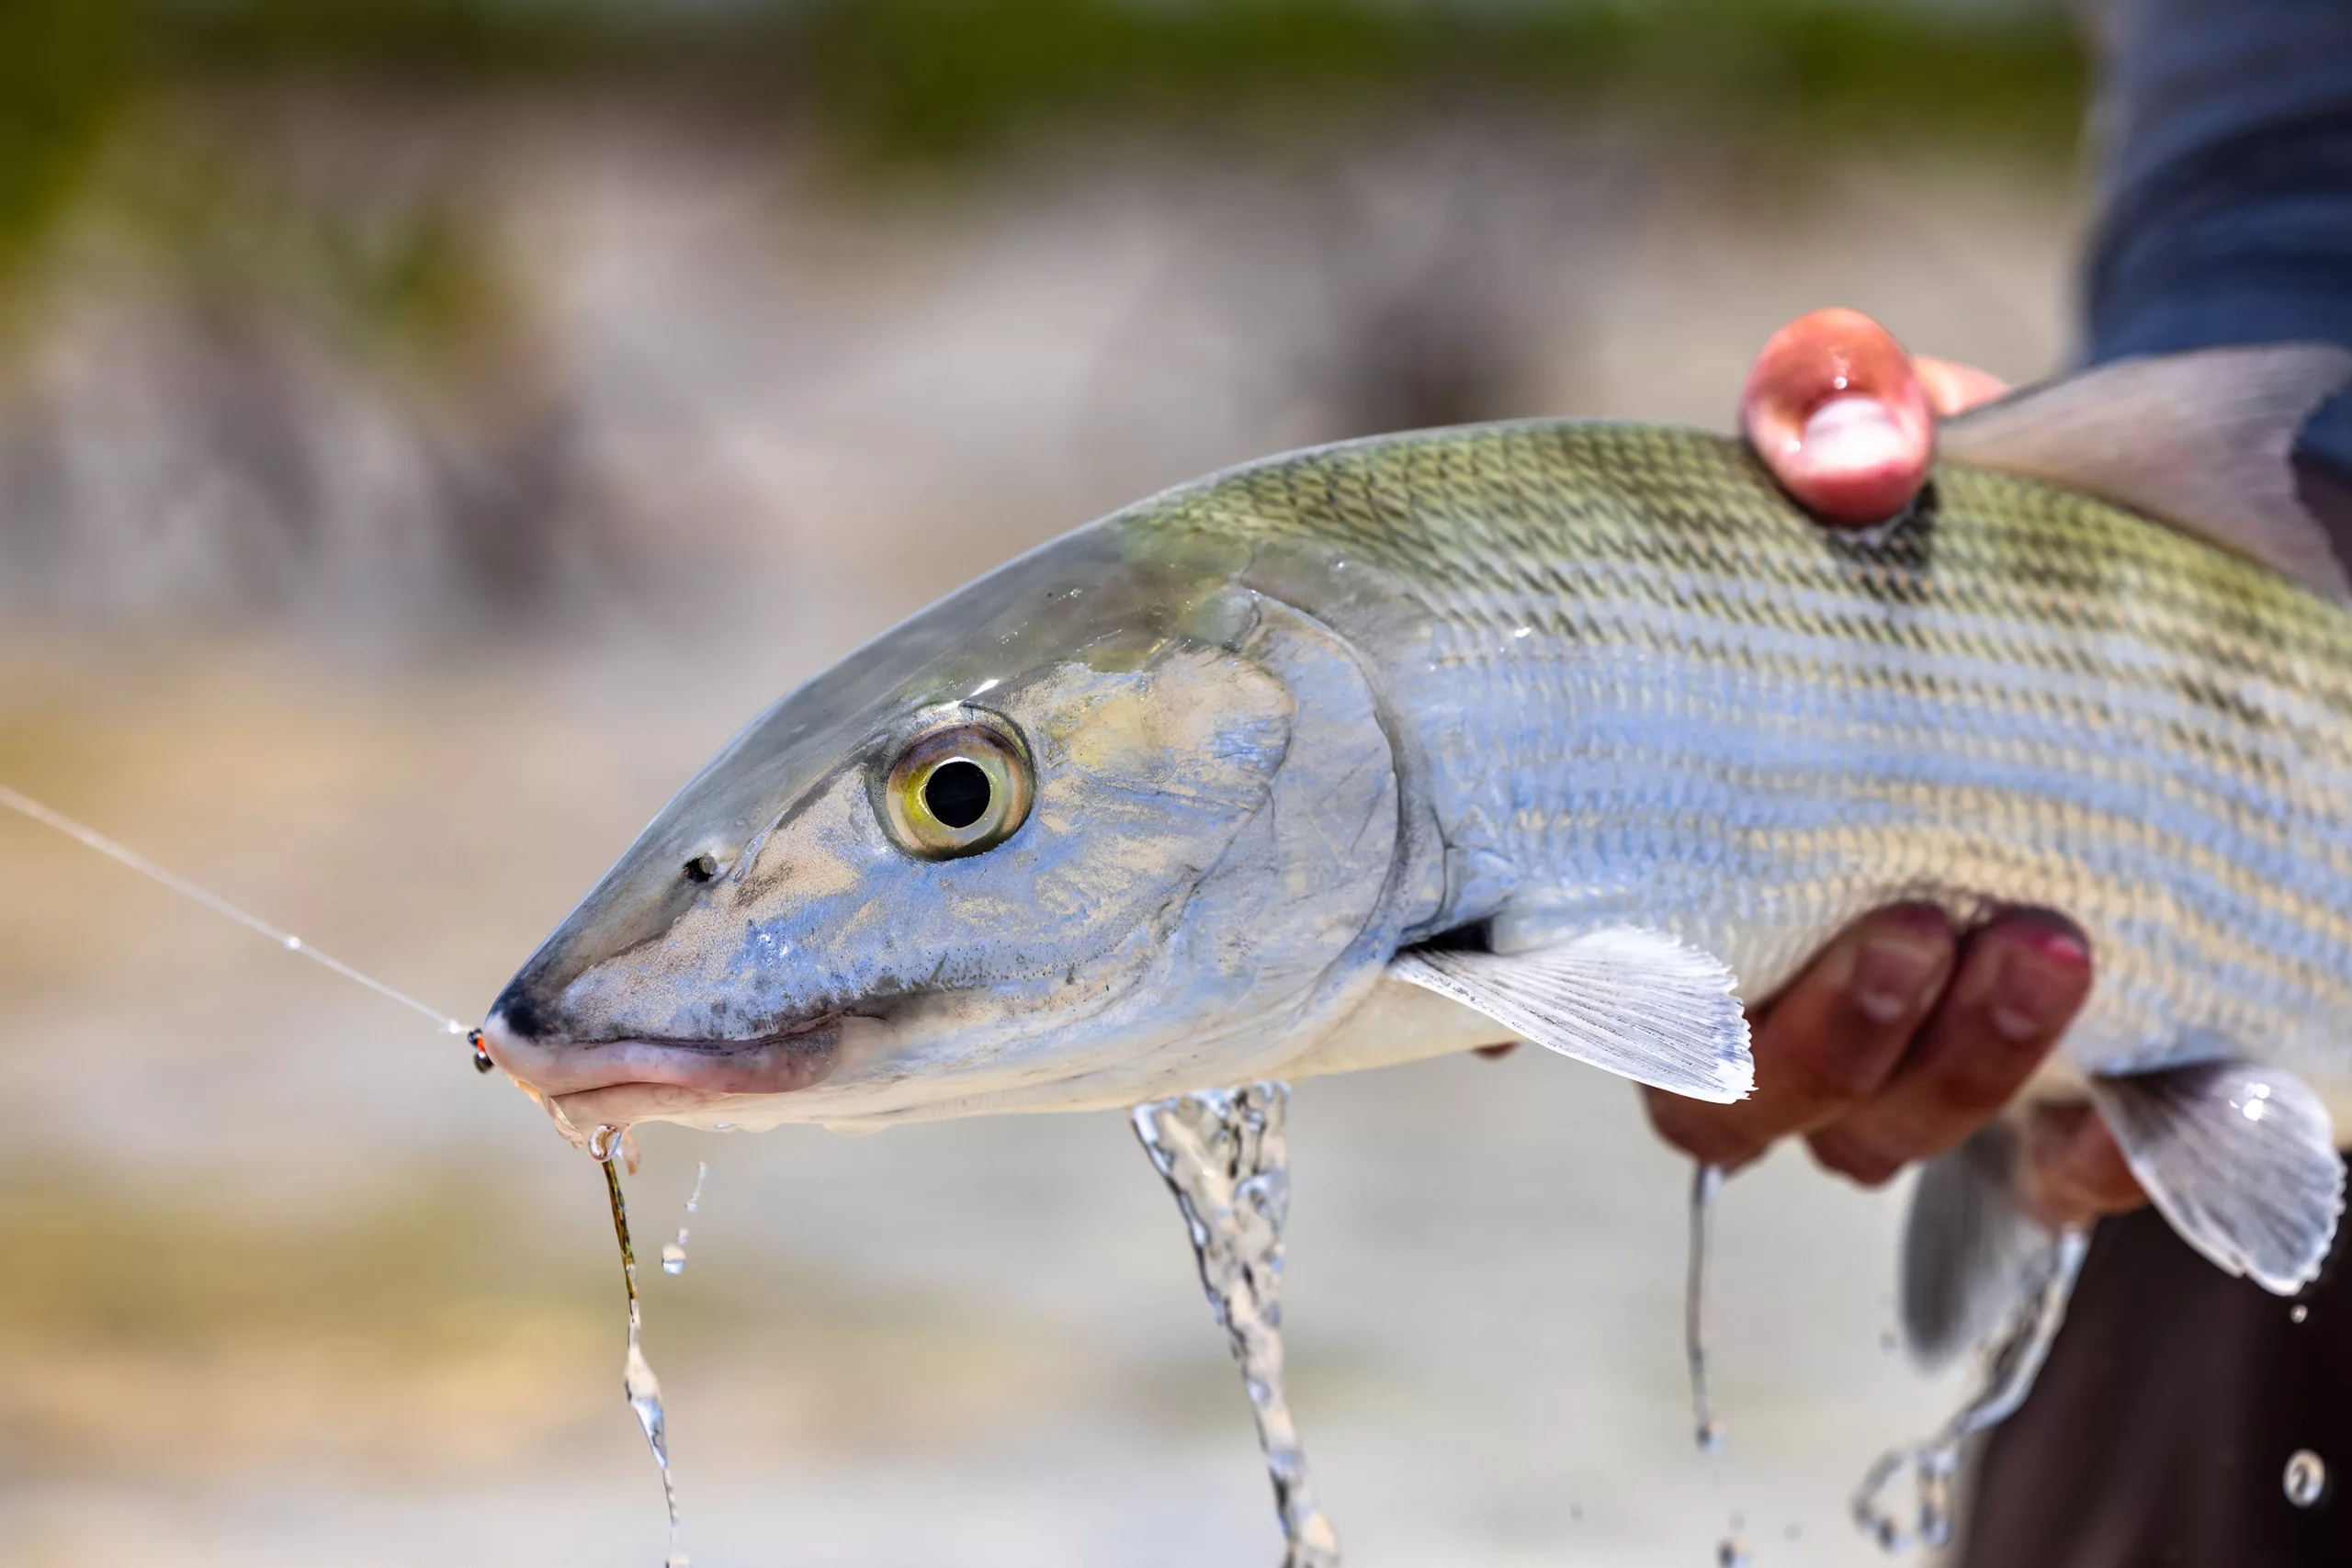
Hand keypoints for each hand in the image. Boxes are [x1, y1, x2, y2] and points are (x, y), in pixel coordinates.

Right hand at [1645, 308, 2144, 1228]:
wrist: (2097, 592)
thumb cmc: (1937, 531)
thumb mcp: (1886, 444)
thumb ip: (1837, 413)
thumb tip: (1847, 464)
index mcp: (1672, 865)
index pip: (1572, 989)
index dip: (1562, 1015)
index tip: (1602, 976)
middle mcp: (1763, 986)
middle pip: (1724, 1107)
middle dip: (1812, 1044)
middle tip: (1906, 920)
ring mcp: (1901, 1046)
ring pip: (1868, 1141)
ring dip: (1945, 1072)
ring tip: (2043, 939)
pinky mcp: (2053, 1078)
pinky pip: (2051, 1175)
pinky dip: (2094, 1158)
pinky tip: (2158, 1086)